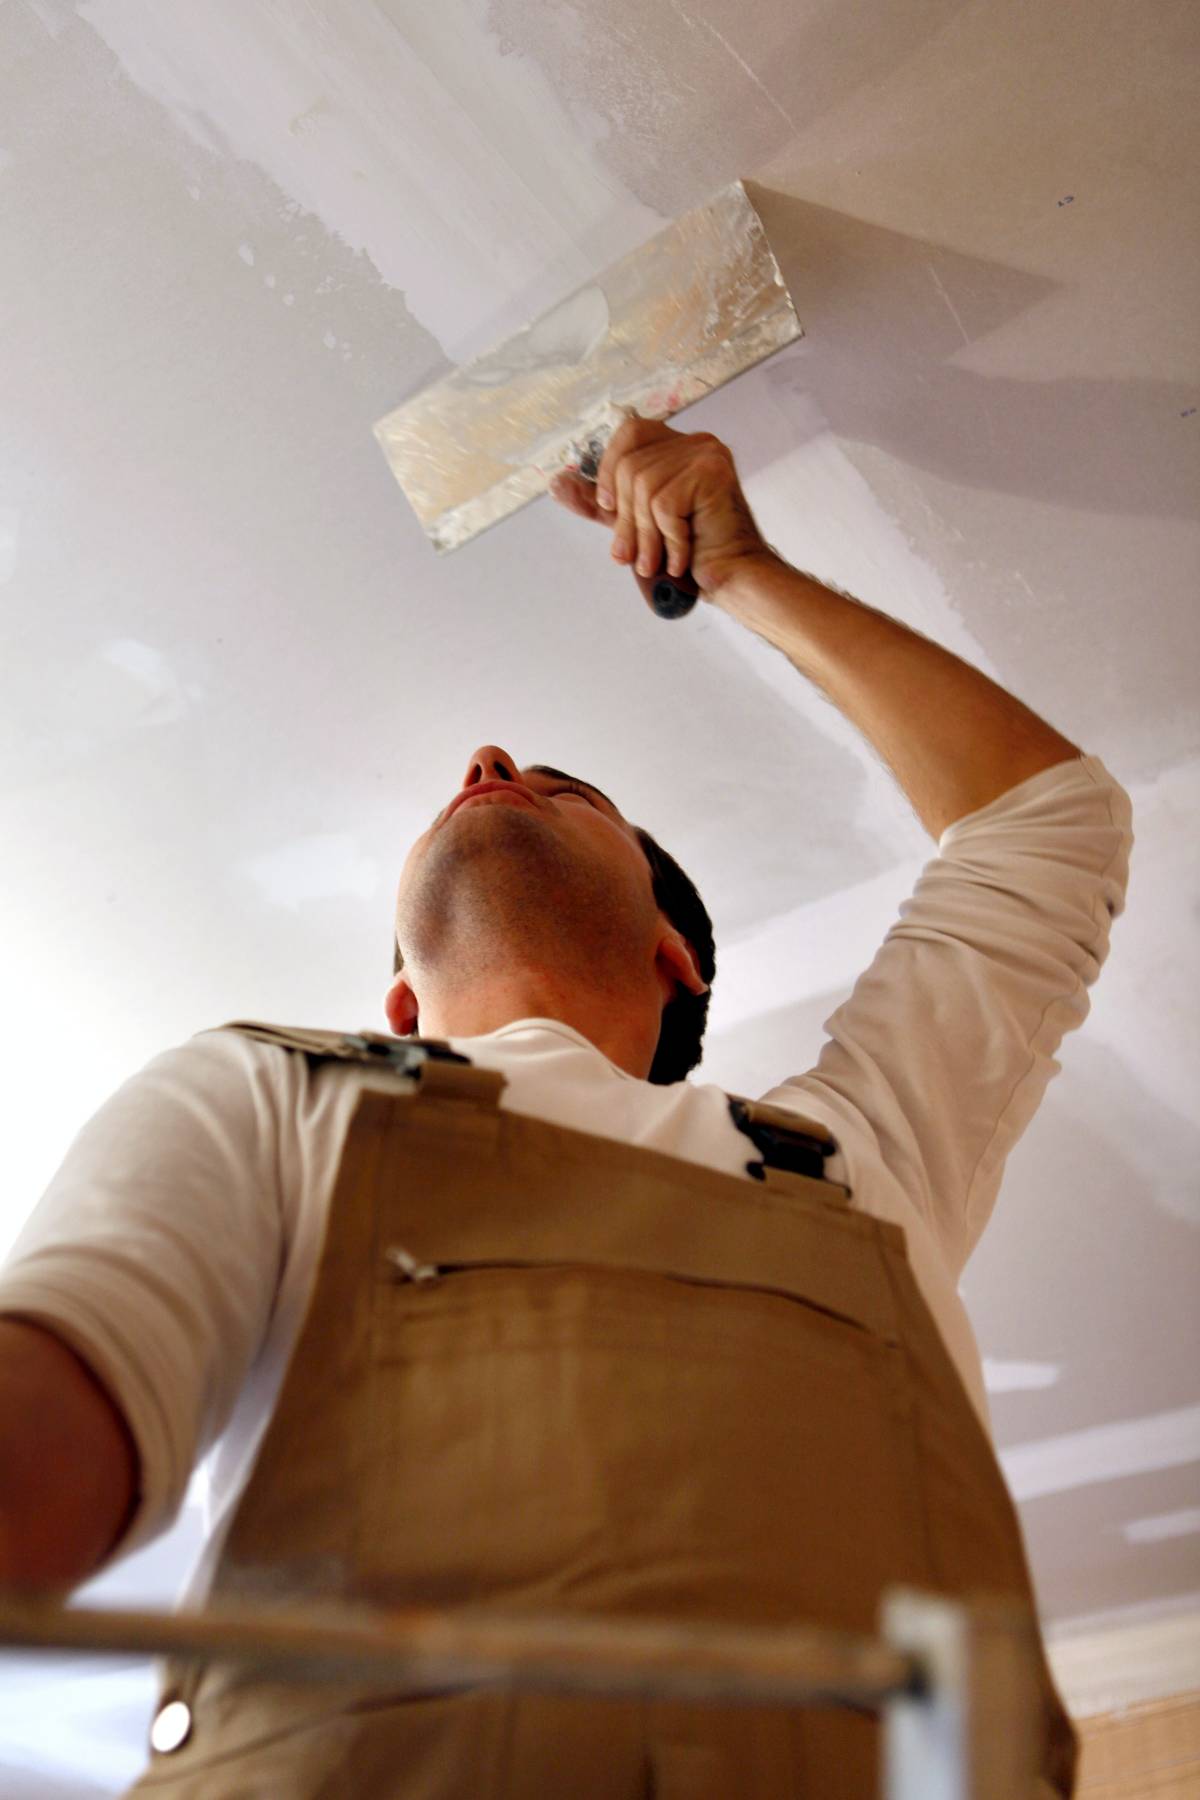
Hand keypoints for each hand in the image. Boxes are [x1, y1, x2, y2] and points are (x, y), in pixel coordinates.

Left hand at [548, 415, 772, 603]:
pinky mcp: (712, 472)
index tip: (608, 508)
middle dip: (626, 519)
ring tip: (656, 562)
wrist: (731, 578)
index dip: (609, 469)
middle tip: (634, 556)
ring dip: (646, 534)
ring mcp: (706, 453)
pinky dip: (667, 538)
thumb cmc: (692, 552)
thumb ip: (602, 503)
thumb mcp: (636, 523)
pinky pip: (663, 504)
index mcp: (677, 446)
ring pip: (644, 486)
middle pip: (631, 467)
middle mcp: (695, 442)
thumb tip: (558, 483)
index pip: (629, 433)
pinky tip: (680, 556)